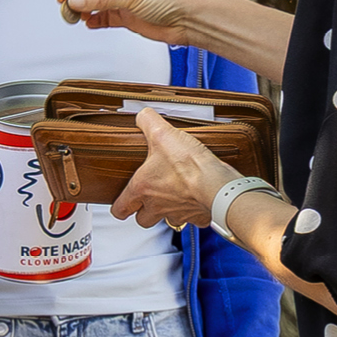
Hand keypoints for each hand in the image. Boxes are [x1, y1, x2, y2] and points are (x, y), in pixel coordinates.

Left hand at [111, 107, 243, 228]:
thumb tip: (143, 116)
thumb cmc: (189, 165)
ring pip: (167, 221)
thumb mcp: (162, 133)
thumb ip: (148, 122)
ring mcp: (178, 214)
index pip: (121, 209)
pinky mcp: (198, 216)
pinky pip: (193, 218)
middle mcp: (157, 206)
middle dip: (143, 212)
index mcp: (142, 188)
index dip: (119, 208)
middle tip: (147, 201)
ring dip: (168, 212)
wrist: (217, 185)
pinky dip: (193, 211)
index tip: (120, 207)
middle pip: (142, 220)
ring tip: (173, 197)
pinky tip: (196, 197)